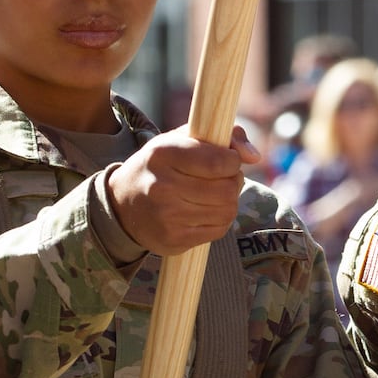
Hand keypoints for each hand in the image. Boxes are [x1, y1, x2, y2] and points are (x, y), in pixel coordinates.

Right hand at [107, 125, 261, 255]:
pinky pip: (218, 231)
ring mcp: (167, 217)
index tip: (228, 159)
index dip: (233, 161)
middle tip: (223, 178)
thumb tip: (255, 156)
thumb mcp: (181, 140)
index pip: (218, 162)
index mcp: (163, 153)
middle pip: (226, 189)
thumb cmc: (160, 166)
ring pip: (227, 211)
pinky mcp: (173, 240)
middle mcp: (162, 186)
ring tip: (215, 193)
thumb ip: (221, 137)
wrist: (122, 205)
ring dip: (229, 201)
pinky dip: (220, 219)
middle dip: (234, 182)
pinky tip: (207, 210)